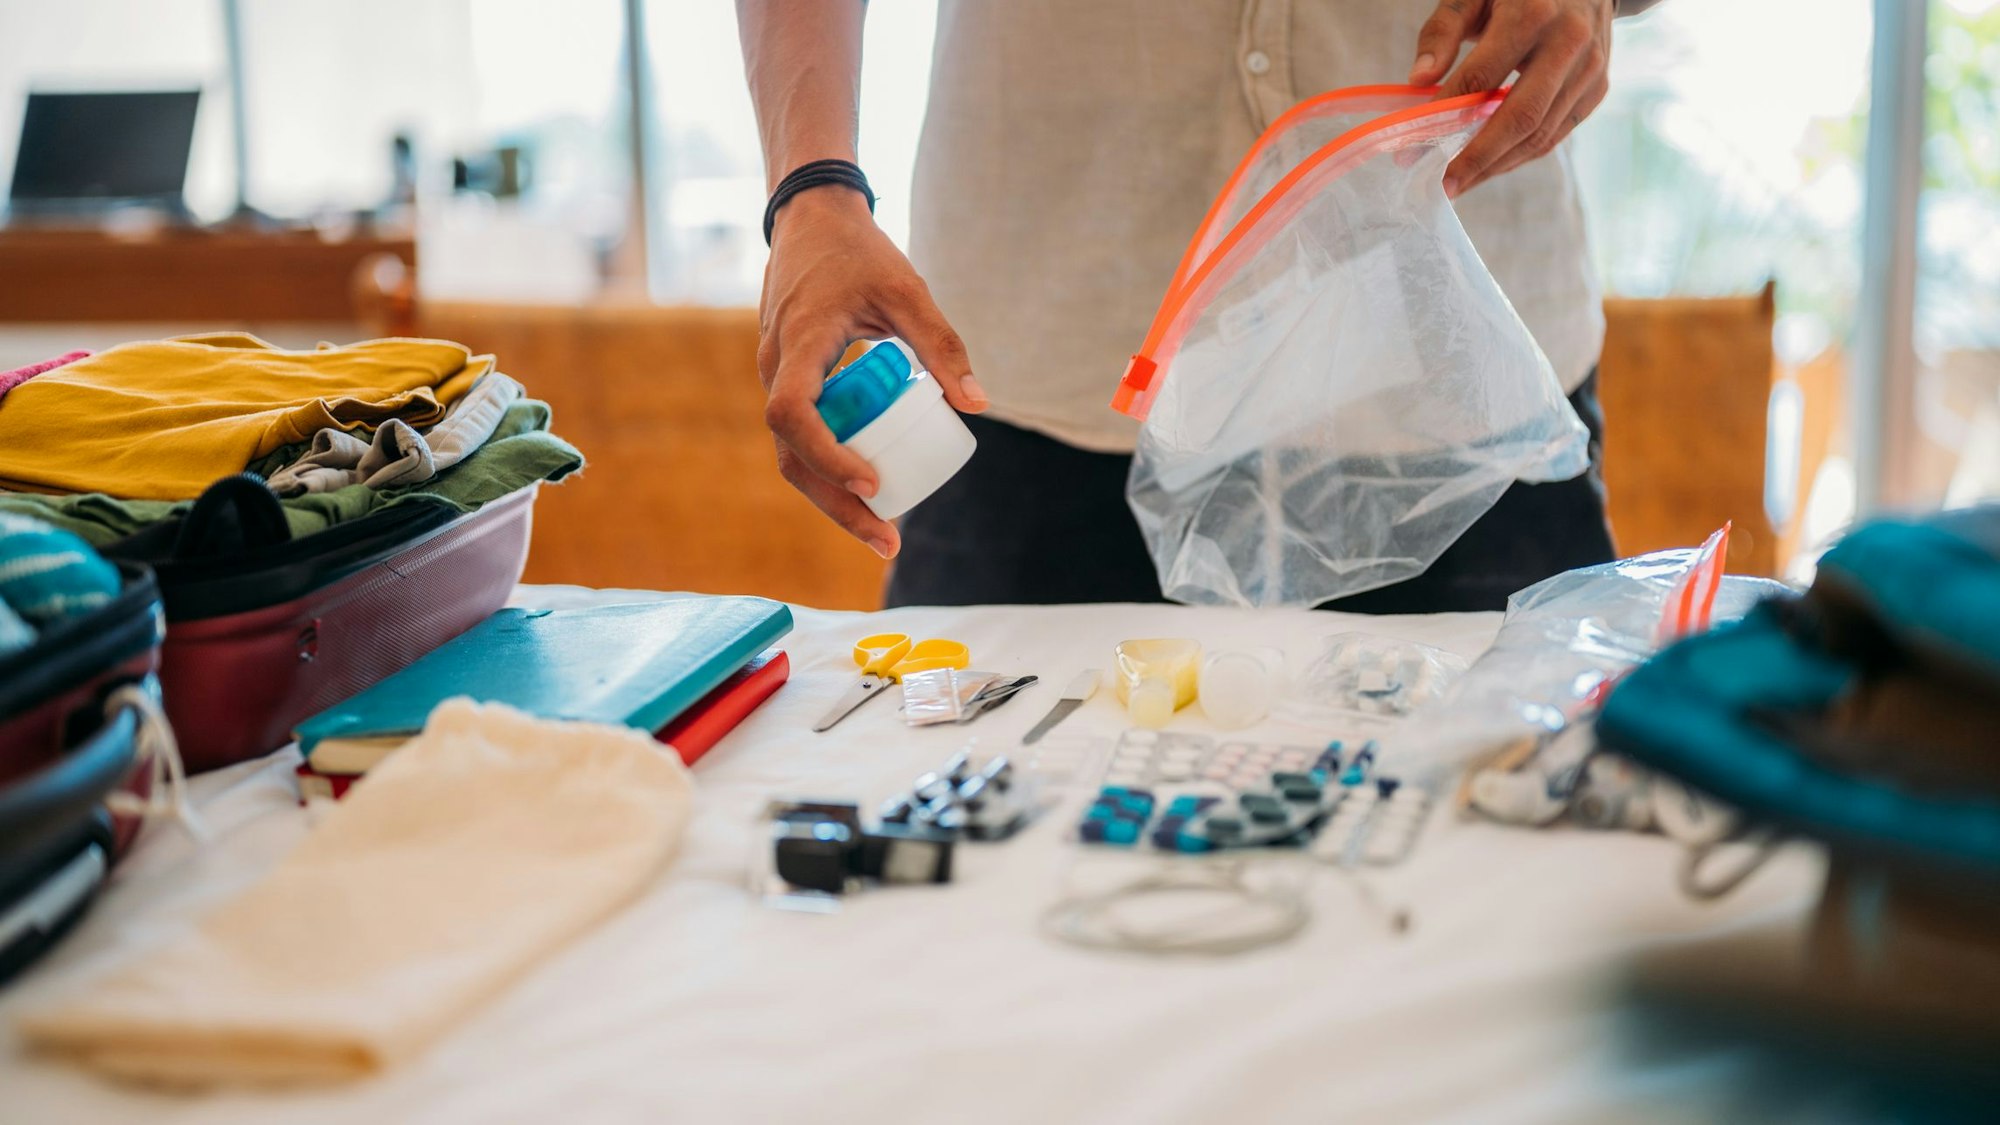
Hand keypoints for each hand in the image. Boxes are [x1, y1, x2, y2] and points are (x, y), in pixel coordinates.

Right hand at [756, 188, 986, 558]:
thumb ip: (941, 343)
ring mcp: (777, 375)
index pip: (791, 414)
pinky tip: (869, 490)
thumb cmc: (858, 251)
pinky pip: (802, 436)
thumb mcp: (906, 291)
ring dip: (833, 497)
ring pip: (793, 454)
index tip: (871, 482)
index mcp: (798, 343)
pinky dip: (831, 468)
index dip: (827, 455)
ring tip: (882, 531)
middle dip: (836, 504)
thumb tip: (979, 405)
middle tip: (886, 538)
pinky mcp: (788, 380)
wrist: (810, 218)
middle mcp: (776, 367)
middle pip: (791, 455)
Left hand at [1408, 0, 1613, 197]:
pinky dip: (1520, 156)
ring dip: (1496, 166)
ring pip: (1540, 133)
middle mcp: (1568, 43)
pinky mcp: (1597, 88)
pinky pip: (1555, 134)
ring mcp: (1589, 69)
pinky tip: (1490, 167)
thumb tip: (1418, 81)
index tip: (1412, 146)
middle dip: (1476, 158)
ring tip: (1459, 184)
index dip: (1445, 115)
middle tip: (1441, 187)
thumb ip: (1443, 31)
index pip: (1481, 77)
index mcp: (1533, 13)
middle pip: (1519, 117)